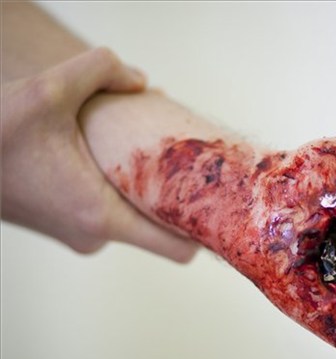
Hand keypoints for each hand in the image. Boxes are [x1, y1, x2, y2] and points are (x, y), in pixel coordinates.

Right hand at [1, 48, 195, 261]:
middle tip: (184, 158)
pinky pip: (113, 211)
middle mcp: (93, 234)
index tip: (222, 206)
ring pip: (135, 215)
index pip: (178, 247)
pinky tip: (116, 158)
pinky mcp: (68, 225)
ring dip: (145, 187)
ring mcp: (80, 234)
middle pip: (161, 227)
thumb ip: (103, 70)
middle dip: (175, 194)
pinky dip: (122, 189)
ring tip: (145, 151)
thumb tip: (142, 82)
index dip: (205, 230)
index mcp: (101, 215)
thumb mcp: (49, 89)